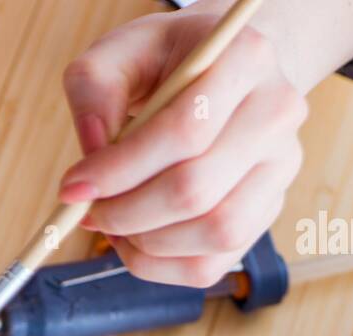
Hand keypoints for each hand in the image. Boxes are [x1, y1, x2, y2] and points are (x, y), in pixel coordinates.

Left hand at [59, 10, 306, 286]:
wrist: (220, 70)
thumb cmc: (164, 60)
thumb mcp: (119, 51)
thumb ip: (95, 94)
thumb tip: (89, 169)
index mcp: (246, 58)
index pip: (185, 130)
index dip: (119, 169)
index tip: (71, 186)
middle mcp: (277, 114)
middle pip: (197, 189)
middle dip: (125, 213)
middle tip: (86, 211)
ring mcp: (280, 167)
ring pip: (214, 233)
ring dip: (144, 244)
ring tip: (110, 223)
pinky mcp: (267, 210)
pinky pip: (211, 264)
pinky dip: (160, 266)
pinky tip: (132, 241)